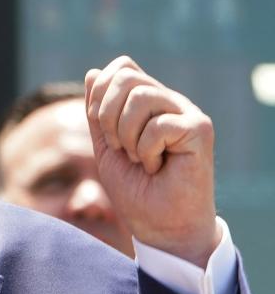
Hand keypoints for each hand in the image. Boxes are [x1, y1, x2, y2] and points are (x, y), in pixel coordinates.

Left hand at [85, 56, 220, 266]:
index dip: (101, 92)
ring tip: (139, 159)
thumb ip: (98, 113)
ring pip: (140, 97)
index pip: (122, 68)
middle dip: (108, 116)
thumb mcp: (106, 147)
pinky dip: (146, 150)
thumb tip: (93, 72)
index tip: (104, 131)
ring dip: (127, 135)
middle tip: (120, 147)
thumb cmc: (136, 190)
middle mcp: (170, 102)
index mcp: (148, 103)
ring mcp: (186, 113)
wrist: (160, 225)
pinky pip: (158, 124)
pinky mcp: (199, 129)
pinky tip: (157, 167)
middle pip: (127, 76)